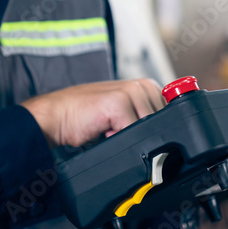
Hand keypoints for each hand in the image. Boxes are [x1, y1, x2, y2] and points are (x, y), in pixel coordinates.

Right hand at [21, 79, 164, 147]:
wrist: (55, 118)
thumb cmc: (85, 118)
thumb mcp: (124, 119)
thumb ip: (144, 122)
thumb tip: (168, 143)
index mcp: (148, 88)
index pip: (172, 117)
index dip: (159, 132)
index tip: (140, 137)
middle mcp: (143, 85)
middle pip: (163, 125)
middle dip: (143, 136)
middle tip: (117, 132)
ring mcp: (132, 91)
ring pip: (149, 128)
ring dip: (129, 137)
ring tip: (109, 129)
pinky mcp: (119, 100)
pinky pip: (133, 131)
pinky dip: (118, 138)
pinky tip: (103, 130)